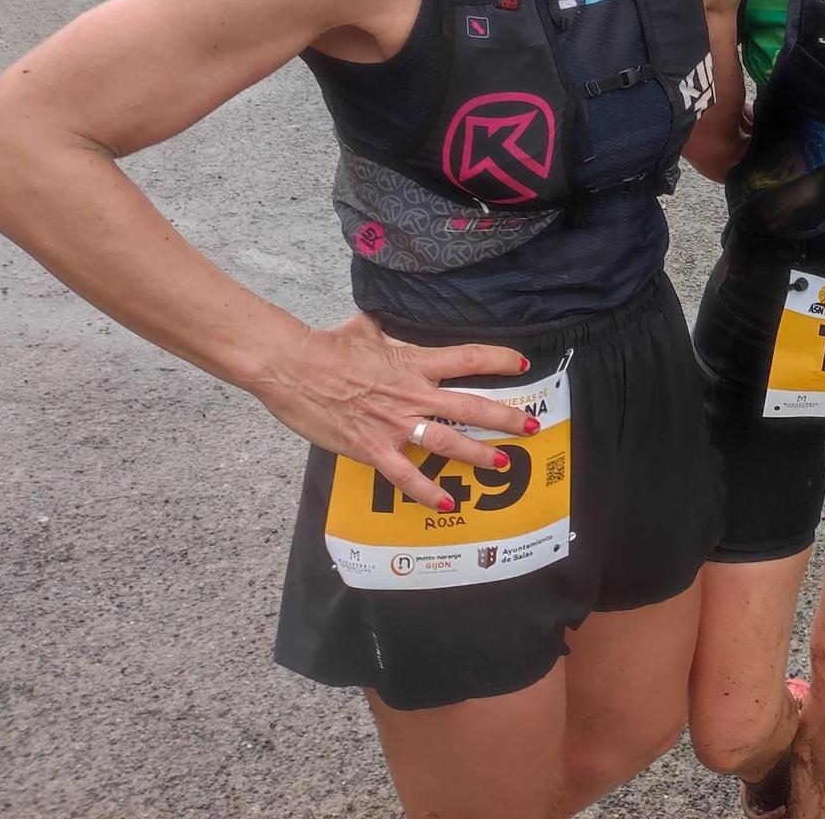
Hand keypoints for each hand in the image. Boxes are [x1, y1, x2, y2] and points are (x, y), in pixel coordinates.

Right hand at [253, 312, 535, 509]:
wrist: (292, 367)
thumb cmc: (327, 345)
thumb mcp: (366, 329)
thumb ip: (387, 330)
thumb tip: (384, 320)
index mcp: (415, 362)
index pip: (469, 357)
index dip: (500, 360)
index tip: (524, 363)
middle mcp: (414, 394)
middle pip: (471, 406)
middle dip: (505, 419)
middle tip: (532, 428)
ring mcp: (395, 424)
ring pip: (448, 442)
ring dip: (478, 455)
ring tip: (503, 464)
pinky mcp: (372, 448)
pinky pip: (406, 476)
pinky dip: (428, 492)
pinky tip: (447, 503)